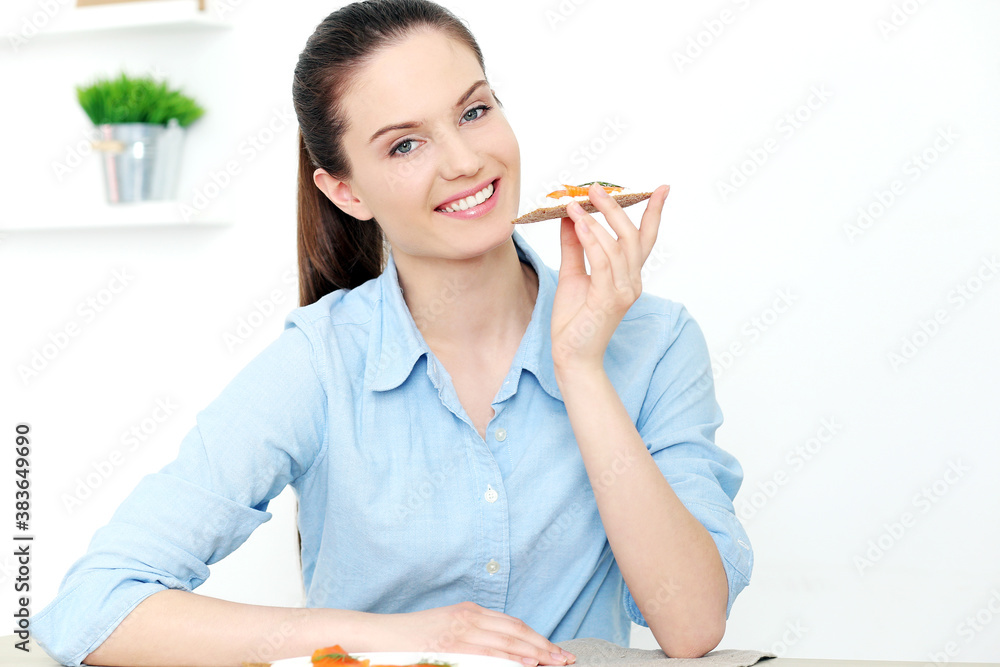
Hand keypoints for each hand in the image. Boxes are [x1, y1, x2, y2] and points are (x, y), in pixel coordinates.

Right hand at [376, 601, 575, 665]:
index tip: (555, 650)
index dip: (537, 637)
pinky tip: (527, 664)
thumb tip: (503, 650)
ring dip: (534, 653)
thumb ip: (474, 634)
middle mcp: (469, 617)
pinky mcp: (451, 646)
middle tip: (564, 658)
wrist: (380, 635)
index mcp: (470, 611)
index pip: (513, 624)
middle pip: (516, 631)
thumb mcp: (448, 629)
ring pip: (507, 642)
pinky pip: (488, 654)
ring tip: (553, 663)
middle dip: (544, 645)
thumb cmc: (413, 637)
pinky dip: (510, 659)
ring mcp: (460, 631)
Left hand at [551, 182, 668, 371]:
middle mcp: (632, 282)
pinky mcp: (608, 300)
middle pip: (632, 236)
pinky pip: (602, 263)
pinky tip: (579, 225)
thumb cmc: (574, 320)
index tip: (660, 188)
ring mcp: (623, 291)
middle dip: (615, 208)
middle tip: (595, 187)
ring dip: (597, 220)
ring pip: (617, 247)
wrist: (572, 356)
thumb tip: (570, 216)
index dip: (654, 213)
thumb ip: (574, 246)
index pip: (644, 239)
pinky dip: (592, 241)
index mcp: (628, 276)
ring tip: (577, 203)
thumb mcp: (572, 275)